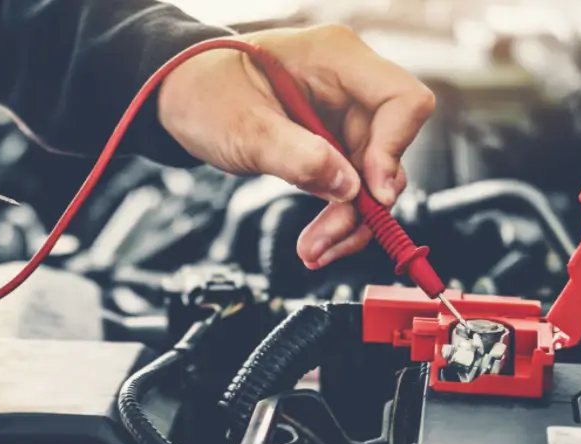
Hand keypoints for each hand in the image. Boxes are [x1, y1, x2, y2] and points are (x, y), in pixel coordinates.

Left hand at [157, 25, 434, 268]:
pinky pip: (351, 183)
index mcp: (335, 57)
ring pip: (373, 176)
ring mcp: (341, 115)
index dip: (395, 149)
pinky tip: (318, 240)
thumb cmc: (203, 91)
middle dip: (364, 201)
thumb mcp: (243, 127)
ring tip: (316, 249)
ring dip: (350, 219)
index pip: (402, 100)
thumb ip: (297, 156)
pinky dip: (338, 215)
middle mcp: (348, 84)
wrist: (178, 96)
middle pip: (389, 148)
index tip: (370, 193)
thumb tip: (347, 188)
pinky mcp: (331, 143)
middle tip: (328, 239)